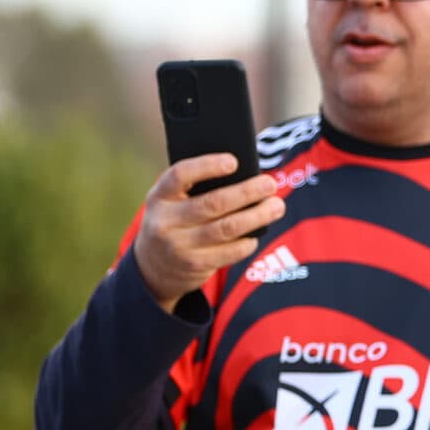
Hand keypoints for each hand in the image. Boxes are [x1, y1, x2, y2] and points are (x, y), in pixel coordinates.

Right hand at [132, 156, 283, 313]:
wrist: (153, 267)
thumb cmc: (175, 221)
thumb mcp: (172, 202)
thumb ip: (196, 189)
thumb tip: (245, 176)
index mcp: (159, 196)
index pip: (180, 175)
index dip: (207, 166)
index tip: (234, 162)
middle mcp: (164, 221)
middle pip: (213, 203)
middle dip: (247, 192)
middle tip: (270, 184)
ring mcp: (178, 246)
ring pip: (227, 228)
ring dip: (257, 216)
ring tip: (277, 206)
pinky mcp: (195, 265)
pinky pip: (230, 251)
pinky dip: (248, 241)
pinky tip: (258, 232)